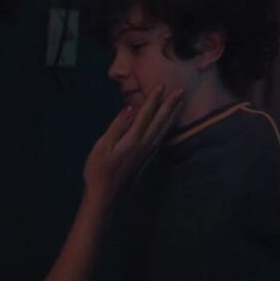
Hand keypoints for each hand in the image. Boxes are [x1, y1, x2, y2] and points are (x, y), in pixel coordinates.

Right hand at [83, 85, 183, 203]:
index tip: (161, 85)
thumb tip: (129, 109)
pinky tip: (169, 125)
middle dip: (170, 105)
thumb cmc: (98, 171)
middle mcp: (144, 145)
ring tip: (180, 104)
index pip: (145, 115)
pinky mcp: (146, 159)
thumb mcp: (102, 147)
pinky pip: (161, 139)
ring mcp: (147, 153)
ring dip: (172, 115)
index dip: (153, 99)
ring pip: (163, 130)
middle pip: (160, 121)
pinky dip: (167, 128)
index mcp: (133, 140)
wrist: (105, 195)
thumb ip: (117, 127)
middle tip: (181, 91)